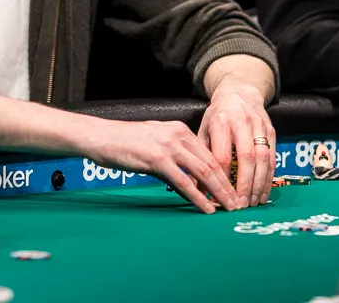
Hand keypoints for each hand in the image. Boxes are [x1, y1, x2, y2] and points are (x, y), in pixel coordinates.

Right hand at [84, 120, 238, 213]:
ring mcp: (168, 147)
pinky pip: (183, 182)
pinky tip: (206, 208)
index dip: (224, 173)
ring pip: (203, 172)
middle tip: (237, 202)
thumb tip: (190, 178)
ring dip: (219, 192)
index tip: (233, 189)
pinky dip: (198, 197)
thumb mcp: (155, 142)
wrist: (101, 137)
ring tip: (228, 207)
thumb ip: (175, 156)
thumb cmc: (125, 142)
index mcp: (180, 130)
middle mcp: (178, 135)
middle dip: (227, 185)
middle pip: (212, 162)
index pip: (210, 153)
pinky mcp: (157, 160)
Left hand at [199, 81, 275, 207]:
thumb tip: (197, 188)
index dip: (221, 179)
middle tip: (240, 205)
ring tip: (252, 203)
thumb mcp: (204, 130)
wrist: (239, 93)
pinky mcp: (271, 130)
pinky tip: (263, 192)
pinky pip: (272, 157)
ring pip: (262, 158)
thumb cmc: (217, 116)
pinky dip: (268, 178)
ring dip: (258, 184)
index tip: (219, 197)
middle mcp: (241, 121)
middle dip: (244, 184)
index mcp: (220, 121)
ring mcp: (259, 125)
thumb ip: (202, 157)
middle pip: (246, 157)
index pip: (222, 155)